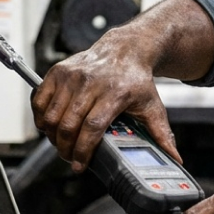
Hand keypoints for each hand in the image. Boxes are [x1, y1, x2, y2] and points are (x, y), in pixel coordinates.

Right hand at [31, 29, 180, 170]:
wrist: (126, 49)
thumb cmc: (136, 79)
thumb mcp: (152, 105)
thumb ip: (162, 134)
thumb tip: (174, 157)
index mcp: (115, 93)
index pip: (92, 127)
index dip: (83, 150)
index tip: (80, 164)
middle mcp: (91, 83)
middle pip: (68, 124)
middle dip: (65, 148)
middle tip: (69, 157)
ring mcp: (72, 76)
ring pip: (50, 115)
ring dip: (51, 136)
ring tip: (60, 144)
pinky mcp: (58, 71)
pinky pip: (39, 100)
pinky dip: (39, 117)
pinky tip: (49, 126)